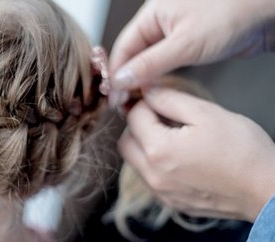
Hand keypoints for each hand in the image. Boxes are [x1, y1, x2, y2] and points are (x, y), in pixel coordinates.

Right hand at [108, 0, 274, 92]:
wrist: (265, 13)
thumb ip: (150, 64)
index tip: (113, 96)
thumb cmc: (231, 13)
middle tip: (123, 103)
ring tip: (136, 101)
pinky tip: (156, 91)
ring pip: (148, 61)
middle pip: (133, 55)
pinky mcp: (188, 45)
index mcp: (152, 14)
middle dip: (127, 79)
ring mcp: (174, 34)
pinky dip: (159, 78)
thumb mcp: (184, 44)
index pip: (123, 47)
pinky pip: (165, 63)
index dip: (116, 73)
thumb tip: (121, 79)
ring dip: (143, 80)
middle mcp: (159, 23)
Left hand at [119, 87, 274, 221]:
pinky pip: (149, 178)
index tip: (157, 97)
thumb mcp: (206, 113)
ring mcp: (161, 192)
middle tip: (160, 116)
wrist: (266, 189)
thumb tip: (146, 90)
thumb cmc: (242, 150)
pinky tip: (177, 156)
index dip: (144, 102)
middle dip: (137, 125)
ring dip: (143, 145)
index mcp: (159, 150)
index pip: (134, 117)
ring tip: (170, 135)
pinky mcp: (171, 202)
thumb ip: (169, 99)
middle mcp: (153, 175)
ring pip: (135, 162)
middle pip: (126, 141)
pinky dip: (155, 163)